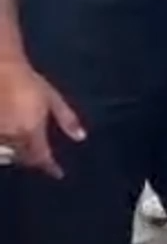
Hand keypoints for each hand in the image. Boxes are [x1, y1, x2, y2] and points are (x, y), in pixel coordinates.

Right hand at [0, 59, 83, 178]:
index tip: (58, 173)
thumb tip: (81, 137)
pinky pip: (0, 148)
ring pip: (9, 156)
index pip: (41, 158)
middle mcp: (12, 137)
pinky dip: (6, 149)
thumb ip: (67, 119)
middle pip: (24, 159)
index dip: (50, 167)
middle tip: (43, 160)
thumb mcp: (52, 98)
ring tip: (27, 151)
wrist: (2, 70)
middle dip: (34, 161)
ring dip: (19, 156)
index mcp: (31, 130)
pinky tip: (12, 143)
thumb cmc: (30, 83)